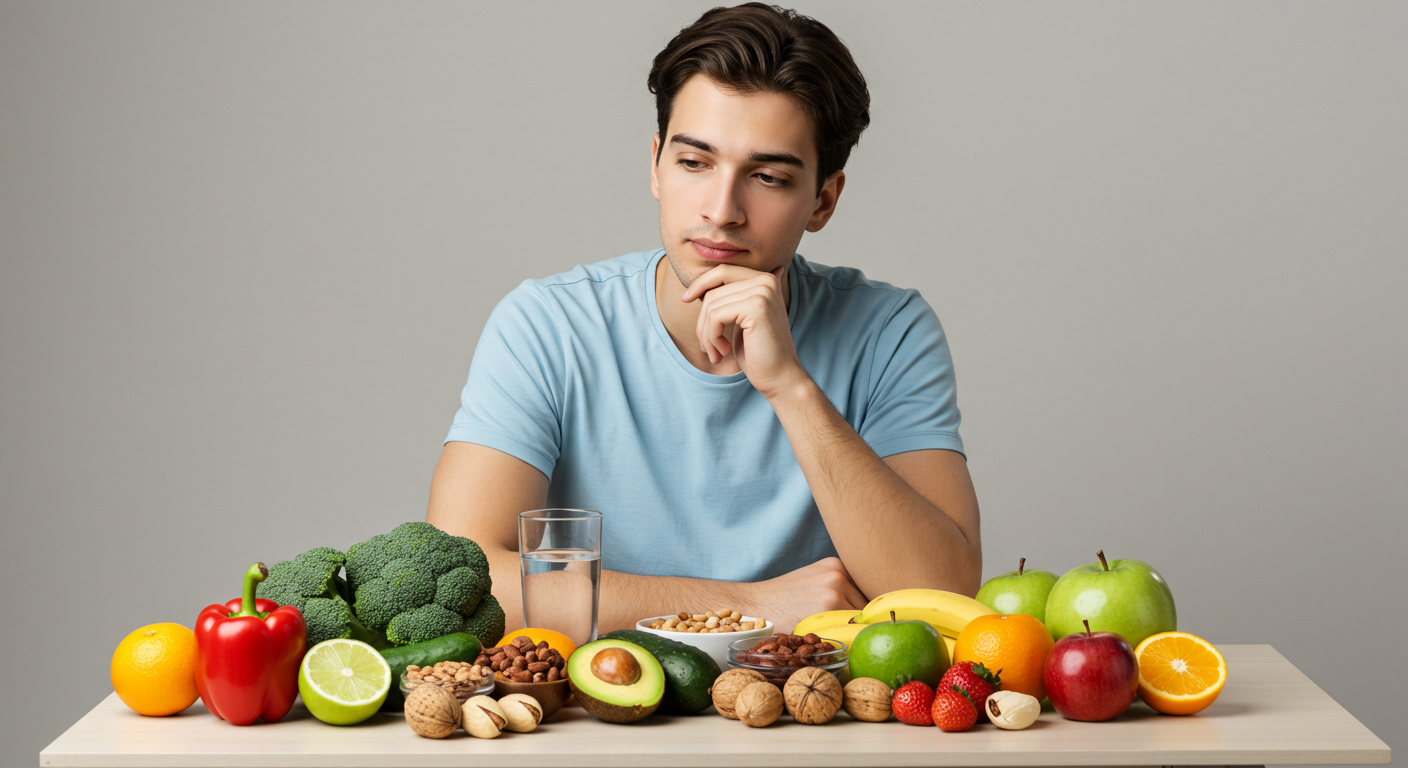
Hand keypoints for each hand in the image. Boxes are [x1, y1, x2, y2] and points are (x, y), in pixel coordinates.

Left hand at [681, 264, 806, 397]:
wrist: (779, 377)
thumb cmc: (758, 353)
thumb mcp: (740, 320)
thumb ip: (731, 299)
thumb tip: (699, 288)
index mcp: (765, 279)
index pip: (722, 271)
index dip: (700, 284)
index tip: (685, 299)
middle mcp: (766, 280)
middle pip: (713, 289)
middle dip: (702, 319)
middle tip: (705, 345)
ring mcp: (763, 292)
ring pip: (711, 304)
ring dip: (706, 334)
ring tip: (716, 353)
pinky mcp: (756, 307)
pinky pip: (715, 317)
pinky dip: (712, 338)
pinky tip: (723, 352)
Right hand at [747, 557, 867, 633]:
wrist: (753, 606)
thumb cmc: (783, 602)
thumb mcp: (813, 584)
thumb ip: (840, 591)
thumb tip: (873, 614)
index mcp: (836, 566)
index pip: (870, 592)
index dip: (874, 610)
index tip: (876, 621)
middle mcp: (838, 573)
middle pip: (870, 605)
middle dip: (868, 621)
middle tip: (863, 635)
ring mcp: (834, 589)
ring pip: (863, 619)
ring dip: (858, 632)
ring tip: (845, 642)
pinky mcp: (829, 608)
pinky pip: (852, 629)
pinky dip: (849, 639)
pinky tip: (838, 643)